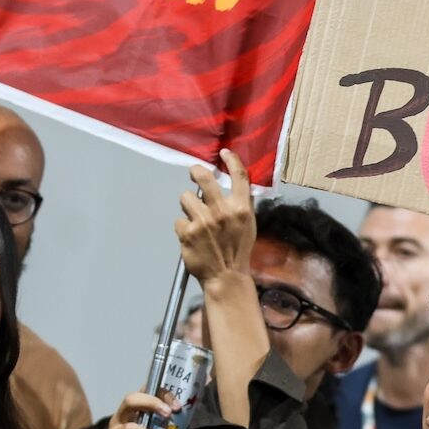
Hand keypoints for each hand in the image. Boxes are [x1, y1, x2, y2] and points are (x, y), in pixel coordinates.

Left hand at [175, 149, 255, 284]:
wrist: (225, 275)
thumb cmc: (237, 250)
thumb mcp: (248, 224)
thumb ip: (241, 204)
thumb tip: (233, 185)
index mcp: (241, 209)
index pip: (239, 177)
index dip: (232, 160)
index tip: (224, 153)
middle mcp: (222, 211)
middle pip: (204, 178)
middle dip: (196, 172)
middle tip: (195, 172)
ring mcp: (203, 221)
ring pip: (186, 198)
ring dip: (188, 206)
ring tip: (195, 218)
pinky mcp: (187, 232)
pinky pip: (179, 220)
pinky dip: (184, 227)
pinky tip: (192, 237)